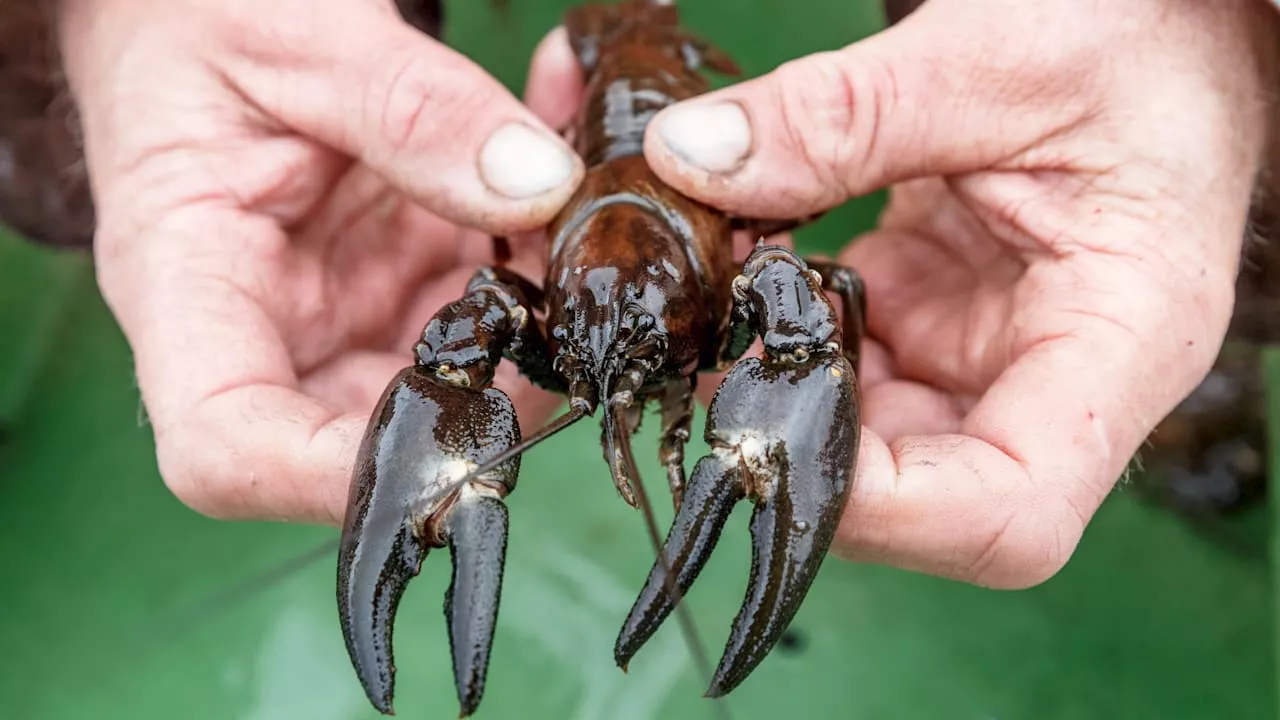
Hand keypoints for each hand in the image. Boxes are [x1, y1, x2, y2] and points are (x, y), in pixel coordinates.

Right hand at [56, 0, 584, 522]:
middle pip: (367, 436)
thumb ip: (417, 109)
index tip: (453, 449)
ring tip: (576, 218)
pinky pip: (481, 309)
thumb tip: (541, 187)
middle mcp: (265, 328)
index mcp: (187, 285)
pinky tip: (564, 183)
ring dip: (535, 324)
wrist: (188, 10)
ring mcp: (338, 315)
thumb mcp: (300, 37)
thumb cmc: (198, 18)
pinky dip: (535, 261)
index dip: (333, 481)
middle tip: (571, 311)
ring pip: (450, 380)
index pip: (229, 447)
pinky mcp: (395, 286)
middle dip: (487, 398)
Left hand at [634, 0, 1278, 586]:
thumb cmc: (1141, 34)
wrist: (1169, 20)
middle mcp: (1060, 377)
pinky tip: (758, 261)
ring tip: (731, 284)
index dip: (882, 511)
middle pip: (923, 494)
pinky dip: (792, 325)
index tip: (767, 432)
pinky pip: (853, 360)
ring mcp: (995, 352)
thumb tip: (692, 163)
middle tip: (714, 353)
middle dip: (803, 438)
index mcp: (1122, 342)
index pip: (1008, 512)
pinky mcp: (945, 317)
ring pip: (871, 435)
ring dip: (785, 379)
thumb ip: (842, 118)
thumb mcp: (992, 60)